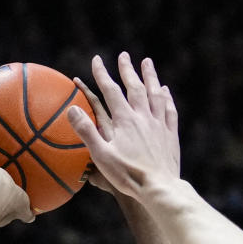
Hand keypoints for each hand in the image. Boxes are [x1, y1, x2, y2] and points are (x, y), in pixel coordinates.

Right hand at [67, 52, 179, 200]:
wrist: (160, 187)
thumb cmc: (128, 175)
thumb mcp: (102, 156)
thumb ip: (87, 131)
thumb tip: (71, 109)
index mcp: (125, 120)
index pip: (111, 90)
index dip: (102, 74)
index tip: (96, 60)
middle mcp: (143, 117)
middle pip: (135, 87)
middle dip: (127, 70)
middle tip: (123, 55)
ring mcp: (159, 124)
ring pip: (155, 94)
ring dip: (150, 77)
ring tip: (147, 63)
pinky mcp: (170, 135)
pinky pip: (169, 111)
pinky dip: (166, 98)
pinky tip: (165, 92)